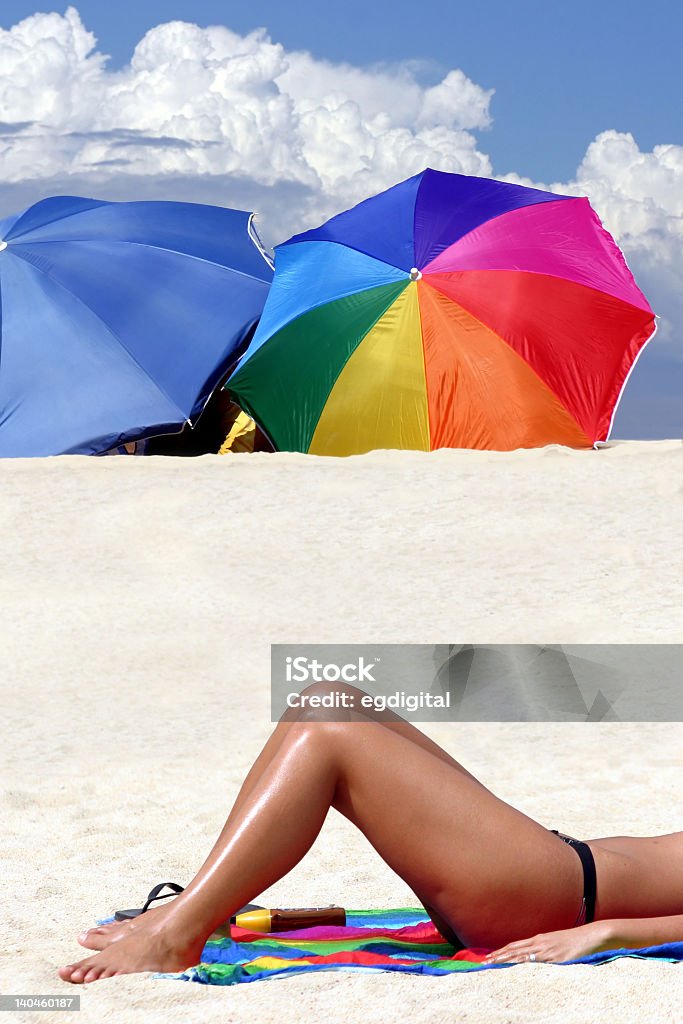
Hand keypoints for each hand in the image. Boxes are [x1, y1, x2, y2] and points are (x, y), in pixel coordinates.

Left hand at [483, 921, 610, 964]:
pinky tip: (517, 967)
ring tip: (493, 963)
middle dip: (499, 955)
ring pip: (522, 955)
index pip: (516, 946)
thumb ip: (546, 949)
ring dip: (506, 959)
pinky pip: (539, 963)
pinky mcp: (557, 959)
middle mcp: (541, 943)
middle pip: (515, 949)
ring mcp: (548, 951)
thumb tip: (538, 957)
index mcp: (540, 939)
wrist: (592, 936)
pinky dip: (526, 965)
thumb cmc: (576, 941)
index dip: (503, 950)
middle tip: (485, 961)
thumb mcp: (557, 943)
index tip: (491, 955)